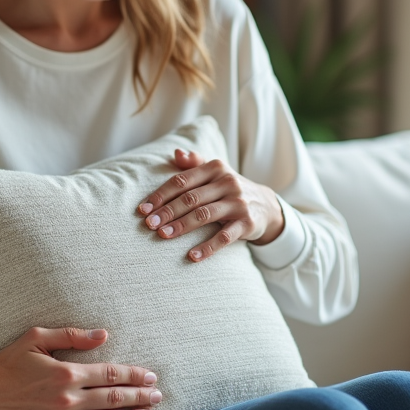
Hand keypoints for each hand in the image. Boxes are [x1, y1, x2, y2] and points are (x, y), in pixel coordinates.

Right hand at [0, 327, 161, 409]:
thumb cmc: (9, 362)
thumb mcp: (37, 337)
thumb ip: (73, 336)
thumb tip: (103, 334)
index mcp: (66, 372)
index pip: (111, 375)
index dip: (134, 376)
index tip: (150, 376)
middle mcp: (67, 399)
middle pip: (113, 399)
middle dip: (140, 397)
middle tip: (157, 396)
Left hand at [138, 149, 284, 261]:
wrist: (266, 205)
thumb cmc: (230, 189)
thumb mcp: (215, 173)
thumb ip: (194, 163)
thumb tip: (176, 152)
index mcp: (215, 168)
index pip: (182, 180)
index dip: (161, 194)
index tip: (143, 208)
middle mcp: (228, 183)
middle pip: (191, 198)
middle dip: (167, 211)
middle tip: (149, 224)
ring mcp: (238, 203)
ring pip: (204, 215)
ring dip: (181, 226)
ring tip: (163, 235)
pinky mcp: (247, 224)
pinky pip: (224, 237)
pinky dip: (207, 248)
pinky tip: (191, 257)